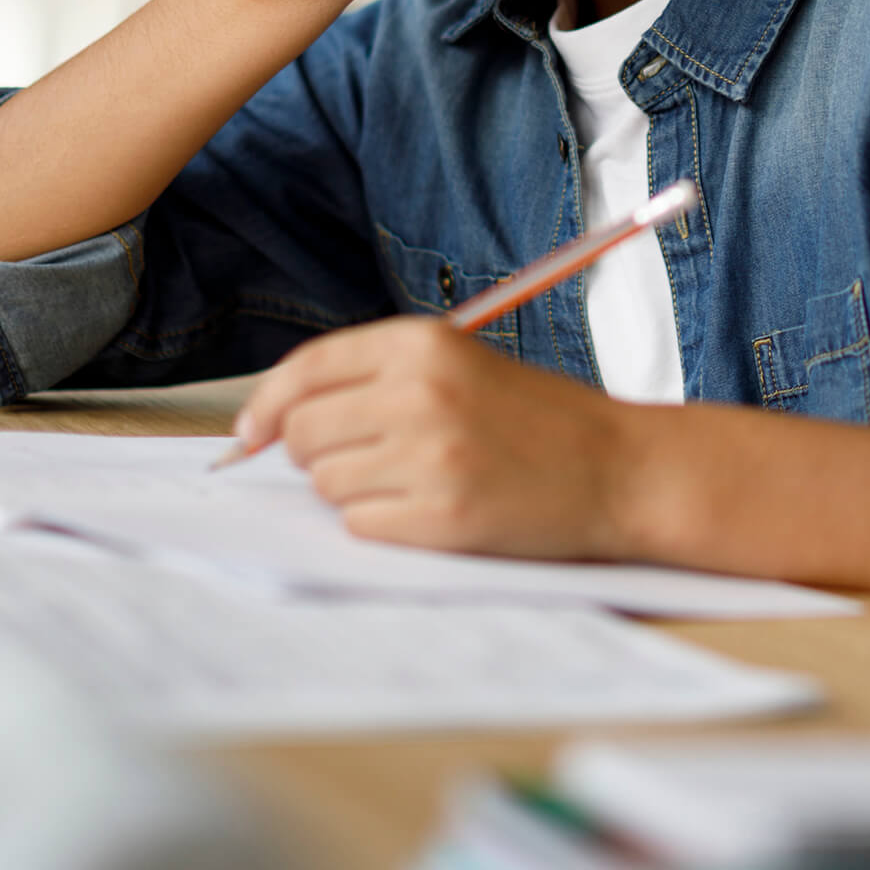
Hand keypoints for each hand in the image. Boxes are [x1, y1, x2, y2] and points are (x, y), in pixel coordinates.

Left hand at [233, 318, 631, 558]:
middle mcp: (421, 393)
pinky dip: (382, 524)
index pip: (306, 370)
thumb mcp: (461, 365)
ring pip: (327, 483)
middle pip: (304, 432)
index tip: (249, 435)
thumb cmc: (539, 420)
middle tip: (368, 460)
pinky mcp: (443, 518)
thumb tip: (272, 421)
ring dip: (353, 491)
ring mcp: (431, 457)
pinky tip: (430, 509)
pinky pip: (361, 525)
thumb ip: (377, 378)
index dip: (265, 407)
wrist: (620, 469)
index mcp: (424, 344)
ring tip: (415, 481)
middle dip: (317, 454)